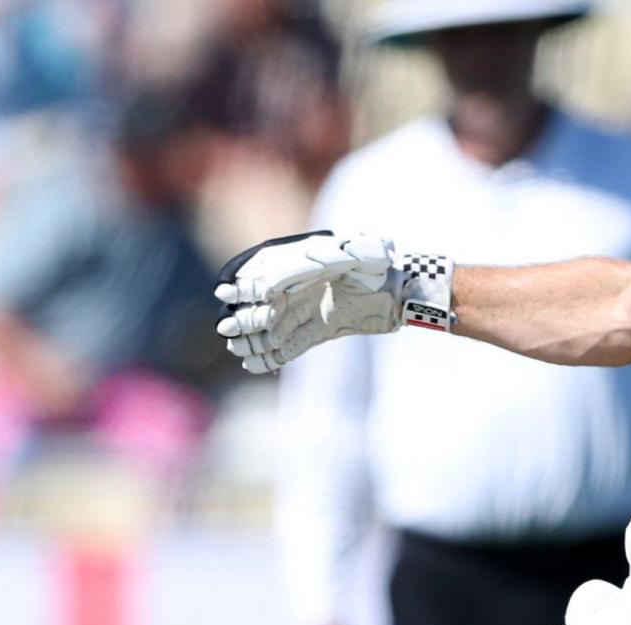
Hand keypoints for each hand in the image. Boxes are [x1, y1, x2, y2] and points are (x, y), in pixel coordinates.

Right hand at [214, 232, 427, 374]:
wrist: (404, 290)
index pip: (269, 274)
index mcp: (305, 262)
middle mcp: (303, 286)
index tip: (229, 293)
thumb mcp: (361, 254)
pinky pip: (294, 344)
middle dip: (246, 316)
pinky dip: (276, 356)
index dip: (248, 284)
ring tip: (237, 350)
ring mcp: (310, 309)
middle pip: (266, 303)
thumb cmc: (382, 264)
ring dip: (256, 339)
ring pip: (275, 326)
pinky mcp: (322, 329)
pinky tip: (256, 365)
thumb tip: (295, 272)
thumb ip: (329, 258)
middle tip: (227, 329)